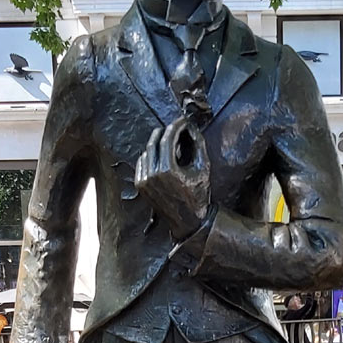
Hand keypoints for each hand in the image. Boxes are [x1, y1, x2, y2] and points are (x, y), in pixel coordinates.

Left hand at [134, 118, 210, 241]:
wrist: (188, 221)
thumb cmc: (198, 195)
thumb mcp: (202, 167)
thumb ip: (197, 144)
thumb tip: (190, 127)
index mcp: (167, 170)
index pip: (168, 138)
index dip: (176, 125)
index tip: (183, 120)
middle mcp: (152, 174)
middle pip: (154, 142)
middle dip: (166, 131)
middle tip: (177, 127)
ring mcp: (144, 181)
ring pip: (147, 151)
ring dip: (158, 142)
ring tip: (171, 142)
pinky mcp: (140, 185)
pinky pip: (142, 162)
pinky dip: (150, 155)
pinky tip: (162, 154)